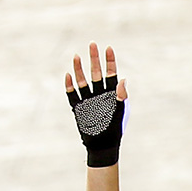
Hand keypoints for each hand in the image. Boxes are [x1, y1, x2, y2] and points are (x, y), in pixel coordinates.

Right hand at [66, 43, 129, 167]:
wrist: (103, 146)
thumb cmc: (115, 130)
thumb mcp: (121, 112)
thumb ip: (122, 96)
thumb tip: (123, 80)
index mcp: (111, 94)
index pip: (111, 74)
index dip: (109, 61)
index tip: (108, 48)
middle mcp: (99, 94)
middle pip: (96, 73)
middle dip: (94, 59)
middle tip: (92, 44)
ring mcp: (88, 100)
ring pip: (82, 81)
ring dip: (79, 69)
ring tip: (77, 56)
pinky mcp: (78, 108)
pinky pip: (72, 95)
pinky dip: (70, 86)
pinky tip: (68, 75)